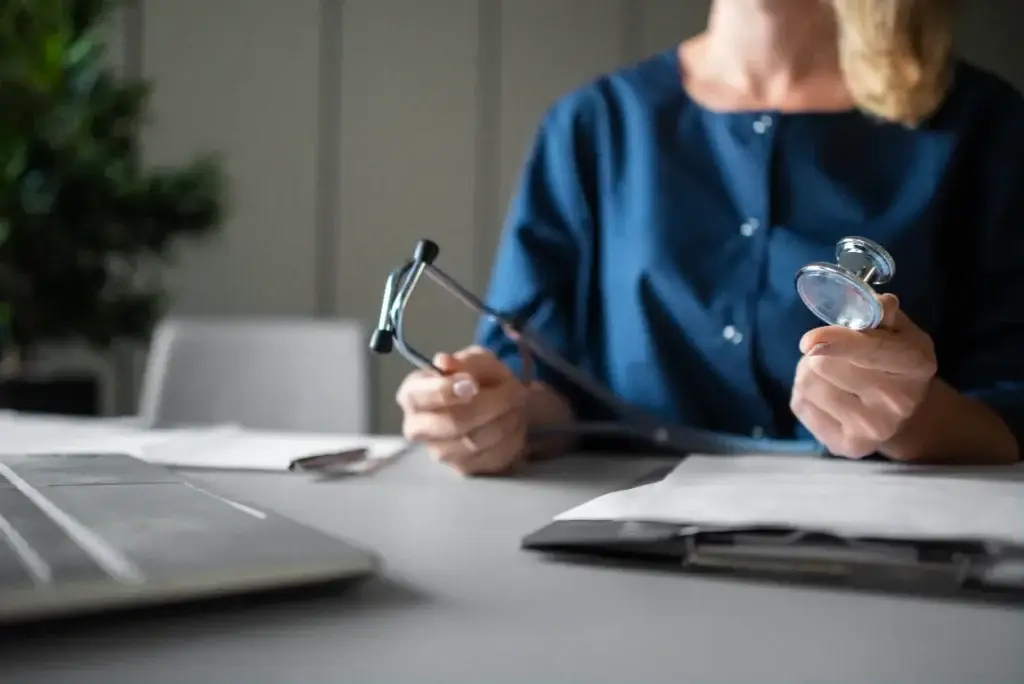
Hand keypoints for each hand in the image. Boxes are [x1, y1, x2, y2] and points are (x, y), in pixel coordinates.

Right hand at [396, 345, 528, 474]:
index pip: (417, 397)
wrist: (501, 404)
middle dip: (490, 405)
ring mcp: (439, 452)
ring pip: (476, 441)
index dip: (445, 390)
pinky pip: (493, 456)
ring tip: (516, 404)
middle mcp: (418, 428)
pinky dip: (511, 436)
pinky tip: (514, 421)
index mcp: (412, 395)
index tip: (472, 384)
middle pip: (451, 423)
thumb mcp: (477, 360)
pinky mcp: (463, 469)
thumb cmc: (481, 379)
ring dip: (506, 419)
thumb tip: (443, 362)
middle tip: (513, 390)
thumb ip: (464, 362)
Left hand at [790, 294, 937, 458]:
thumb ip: (882, 313)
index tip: (809, 340)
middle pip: (827, 365)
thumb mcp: (898, 330)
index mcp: (916, 365)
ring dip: (809, 371)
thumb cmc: (894, 359)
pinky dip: (805, 394)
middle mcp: (898, 403)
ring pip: (809, 384)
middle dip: (820, 351)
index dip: (837, 342)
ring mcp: (872, 430)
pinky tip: (827, 395)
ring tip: (830, 373)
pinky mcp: (846, 446)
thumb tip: (877, 305)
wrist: (900, 412)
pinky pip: (802, 405)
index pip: (871, 351)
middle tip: (830, 352)